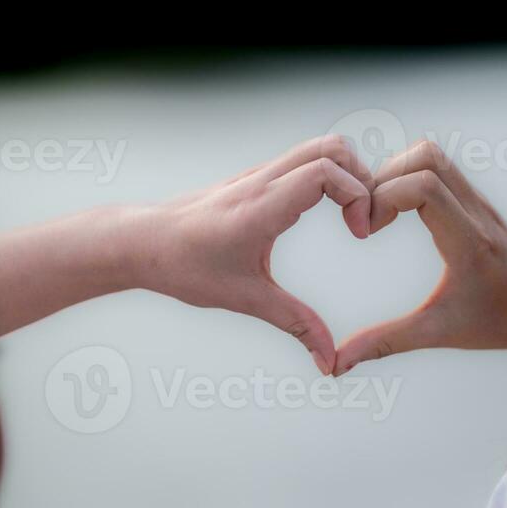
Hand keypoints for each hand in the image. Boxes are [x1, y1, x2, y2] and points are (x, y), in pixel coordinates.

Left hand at [130, 136, 372, 374]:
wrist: (143, 242)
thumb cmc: (185, 266)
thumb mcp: (245, 299)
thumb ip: (294, 324)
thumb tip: (328, 360)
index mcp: (262, 206)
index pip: (325, 171)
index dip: (356, 195)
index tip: (359, 233)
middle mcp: (262, 180)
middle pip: (331, 147)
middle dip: (362, 178)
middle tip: (364, 219)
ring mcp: (258, 173)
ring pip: (317, 147)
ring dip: (346, 173)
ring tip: (351, 214)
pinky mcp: (255, 177)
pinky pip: (301, 159)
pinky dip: (328, 175)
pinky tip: (327, 210)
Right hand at [334, 140, 506, 390]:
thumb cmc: (496, 322)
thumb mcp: (437, 333)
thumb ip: (386, 343)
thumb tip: (337, 364)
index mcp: (468, 242)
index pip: (425, 188)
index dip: (383, 199)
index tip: (368, 232)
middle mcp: (475, 211)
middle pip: (424, 159)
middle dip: (382, 180)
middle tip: (367, 217)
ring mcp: (476, 198)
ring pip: (431, 154)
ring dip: (394, 173)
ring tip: (378, 211)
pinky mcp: (473, 196)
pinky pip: (437, 165)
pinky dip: (406, 176)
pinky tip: (395, 210)